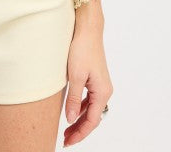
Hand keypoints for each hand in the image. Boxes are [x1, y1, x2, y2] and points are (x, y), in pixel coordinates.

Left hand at [63, 26, 112, 146]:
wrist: (87, 29)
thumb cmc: (82, 49)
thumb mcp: (75, 76)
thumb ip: (73, 99)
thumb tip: (70, 119)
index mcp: (102, 92)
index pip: (91, 120)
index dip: (80, 133)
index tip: (68, 141)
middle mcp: (104, 90)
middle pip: (92, 117)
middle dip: (79, 129)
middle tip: (65, 139)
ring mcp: (100, 84)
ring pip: (90, 109)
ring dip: (79, 119)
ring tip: (66, 129)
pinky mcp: (94, 78)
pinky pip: (88, 99)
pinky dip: (80, 107)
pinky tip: (71, 111)